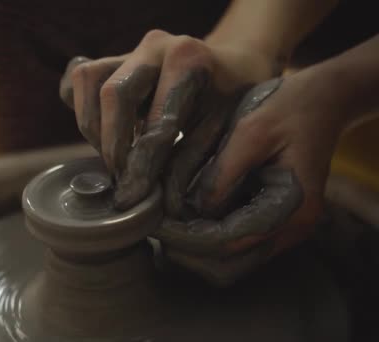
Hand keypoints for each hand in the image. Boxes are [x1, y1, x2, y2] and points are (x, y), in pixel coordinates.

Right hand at [59, 30, 278, 209]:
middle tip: (120, 179)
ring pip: (88, 81)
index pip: (156, 117)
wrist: (231, 67)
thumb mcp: (225, 129)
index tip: (135, 193)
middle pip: (113, 94)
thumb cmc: (232, 103)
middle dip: (112, 145)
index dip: (142, 162)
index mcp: (189, 59)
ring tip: (111, 157)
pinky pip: (80, 78)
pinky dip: (81, 107)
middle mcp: (156, 46)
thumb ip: (192, 158)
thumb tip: (163, 201)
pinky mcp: (113, 57)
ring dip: (91, 127)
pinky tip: (100, 133)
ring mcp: (131, 48)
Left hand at [156, 69, 347, 284]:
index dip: (187, 238)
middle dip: (188, 252)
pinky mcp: (275, 221)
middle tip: (158, 228)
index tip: (156, 226)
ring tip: (167, 224)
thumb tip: (193, 209)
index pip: (228, 243)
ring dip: (196, 249)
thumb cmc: (287, 108)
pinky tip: (187, 217)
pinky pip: (236, 245)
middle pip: (228, 267)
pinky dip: (209, 238)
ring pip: (230, 263)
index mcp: (291, 207)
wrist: (323, 100)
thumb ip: (221, 174)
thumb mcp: (250, 132)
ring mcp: (285, 229)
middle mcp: (292, 228)